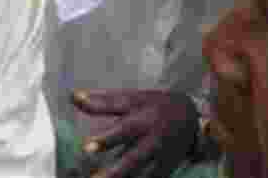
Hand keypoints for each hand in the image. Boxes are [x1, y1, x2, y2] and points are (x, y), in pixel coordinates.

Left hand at [74, 89, 199, 177]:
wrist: (193, 118)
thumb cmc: (156, 104)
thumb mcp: (134, 98)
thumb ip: (104, 101)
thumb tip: (73, 96)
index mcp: (144, 119)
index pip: (123, 130)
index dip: (105, 139)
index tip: (86, 148)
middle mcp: (153, 141)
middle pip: (133, 159)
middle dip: (114, 172)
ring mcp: (161, 158)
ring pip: (142, 175)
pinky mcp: (165, 171)